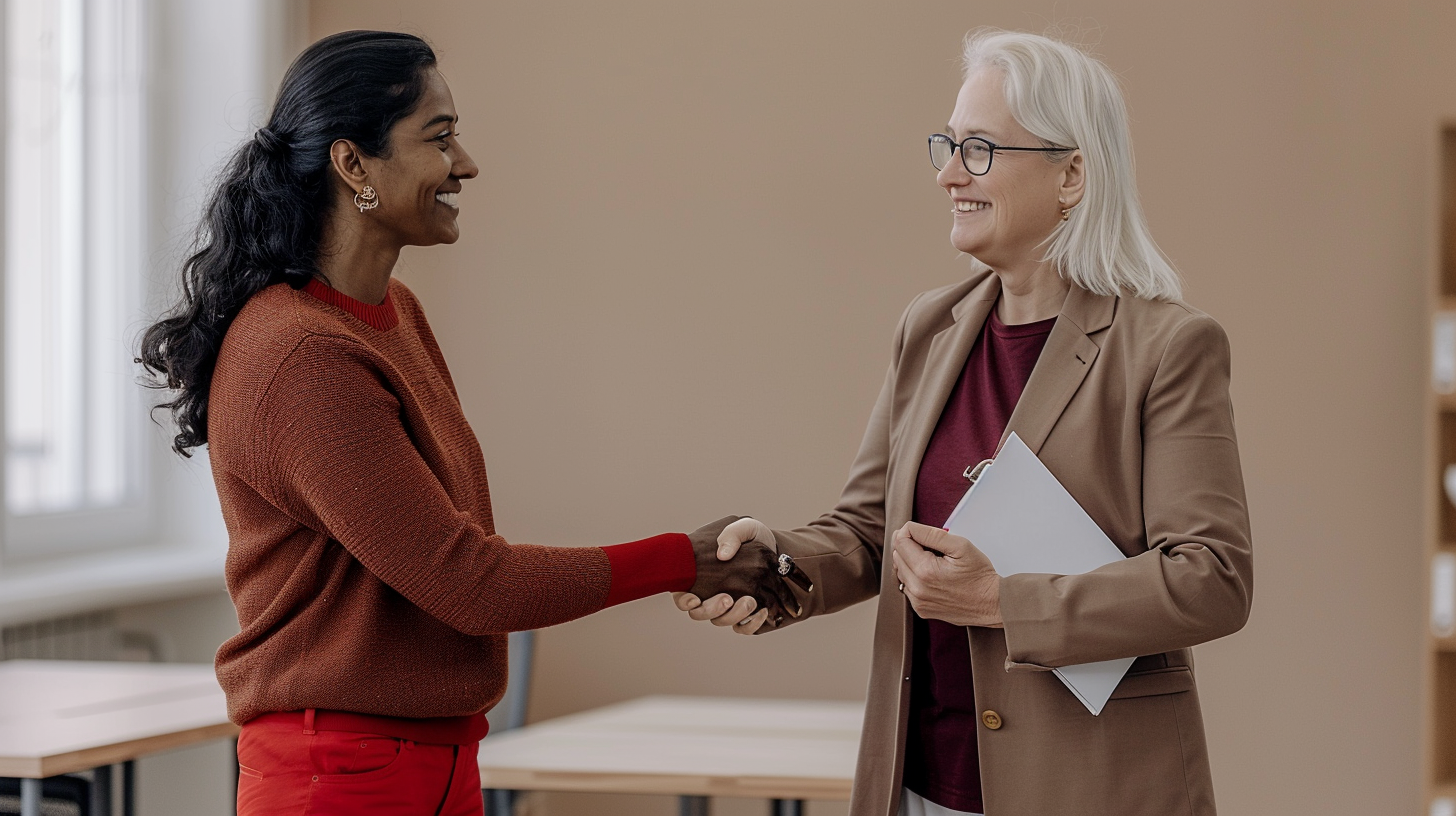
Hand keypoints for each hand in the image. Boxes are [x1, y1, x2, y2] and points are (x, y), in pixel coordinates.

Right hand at [675, 518, 783, 633]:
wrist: (776, 548)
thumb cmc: (753, 537)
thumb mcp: (744, 527)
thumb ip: (732, 535)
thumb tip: (722, 555)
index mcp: (699, 574)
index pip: (681, 594)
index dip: (683, 601)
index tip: (694, 599)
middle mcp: (709, 594)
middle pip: (700, 613)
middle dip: (712, 610)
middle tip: (727, 599)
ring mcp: (727, 606)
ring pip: (722, 621)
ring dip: (734, 615)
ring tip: (750, 601)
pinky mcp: (746, 615)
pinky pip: (744, 628)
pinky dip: (752, 624)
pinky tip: (762, 611)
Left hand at [890, 521, 1002, 626]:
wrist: (992, 603)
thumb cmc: (980, 575)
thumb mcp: (961, 546)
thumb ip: (932, 534)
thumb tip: (909, 528)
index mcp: (925, 570)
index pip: (900, 542)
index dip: (909, 531)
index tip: (921, 531)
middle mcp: (917, 588)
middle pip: (897, 556)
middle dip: (909, 546)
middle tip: (930, 546)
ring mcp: (918, 601)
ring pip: (900, 571)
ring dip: (910, 561)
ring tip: (932, 560)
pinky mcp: (921, 609)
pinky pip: (907, 587)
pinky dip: (914, 577)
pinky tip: (931, 575)